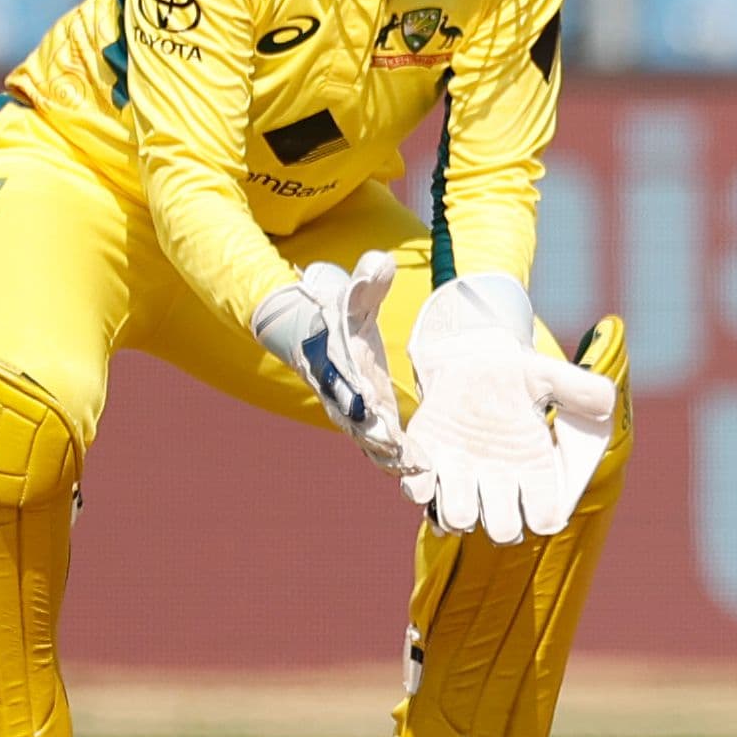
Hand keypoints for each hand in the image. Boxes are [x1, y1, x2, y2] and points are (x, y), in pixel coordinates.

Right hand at [251, 252, 410, 474]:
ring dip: (391, 457)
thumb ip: (367, 282)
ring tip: (417, 473)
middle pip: (359, 421)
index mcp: (338, 363)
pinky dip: (396, 460)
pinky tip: (422, 474)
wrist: (314, 333)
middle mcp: (342, 393)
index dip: (363, 399)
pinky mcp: (368, 419)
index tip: (379, 413)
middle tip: (403, 456)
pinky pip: (380, 445)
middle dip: (379, 439)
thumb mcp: (352, 295)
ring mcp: (353, 410)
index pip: (349, 383)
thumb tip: (380, 262)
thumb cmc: (338, 312)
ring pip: (369, 440)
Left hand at [400, 273, 618, 542]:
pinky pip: (418, 492)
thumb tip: (606, 406)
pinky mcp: (426, 464)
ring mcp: (460, 477)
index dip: (542, 516)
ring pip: (457, 520)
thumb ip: (582, 390)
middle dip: (498, 521)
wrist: (469, 361)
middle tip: (493, 492)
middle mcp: (498, 482)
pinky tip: (427, 461)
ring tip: (458, 476)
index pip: (544, 515)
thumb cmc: (516, 375)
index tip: (535, 502)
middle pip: (501, 530)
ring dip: (456, 506)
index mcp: (533, 468)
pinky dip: (419, 484)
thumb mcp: (551, 375)